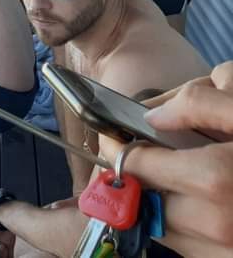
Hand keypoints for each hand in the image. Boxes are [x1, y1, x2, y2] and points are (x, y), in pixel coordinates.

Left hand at [110, 62, 232, 253]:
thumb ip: (200, 103)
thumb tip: (154, 116)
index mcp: (216, 179)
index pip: (135, 165)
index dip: (124, 147)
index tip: (122, 139)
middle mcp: (219, 225)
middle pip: (143, 201)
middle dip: (142, 179)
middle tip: (155, 161)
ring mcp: (228, 254)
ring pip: (163, 230)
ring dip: (163, 207)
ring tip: (188, 184)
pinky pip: (193, 251)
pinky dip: (191, 230)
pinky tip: (211, 207)